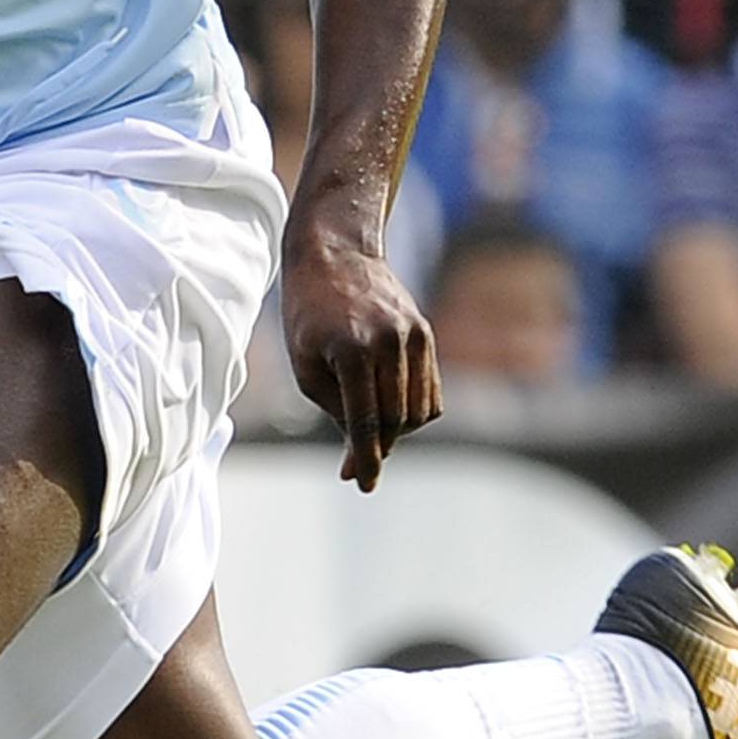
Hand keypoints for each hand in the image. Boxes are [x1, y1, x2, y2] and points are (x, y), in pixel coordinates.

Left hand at [280, 223, 439, 489]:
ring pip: (419, 411)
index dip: (366, 457)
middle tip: (356, 460)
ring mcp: (413, 336)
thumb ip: (335, 412)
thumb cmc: (308, 314)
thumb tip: (358, 463)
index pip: (365, 421)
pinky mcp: (426, 333)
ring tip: (369, 425)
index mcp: (352, 350)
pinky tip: (389, 407)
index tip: (365, 486)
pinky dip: (413, 409)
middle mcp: (389, 343)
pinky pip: (430, 391)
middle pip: (395, 420)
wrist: (334, 253)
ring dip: (397, 429)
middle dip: (378, 446)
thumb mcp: (306, 366)